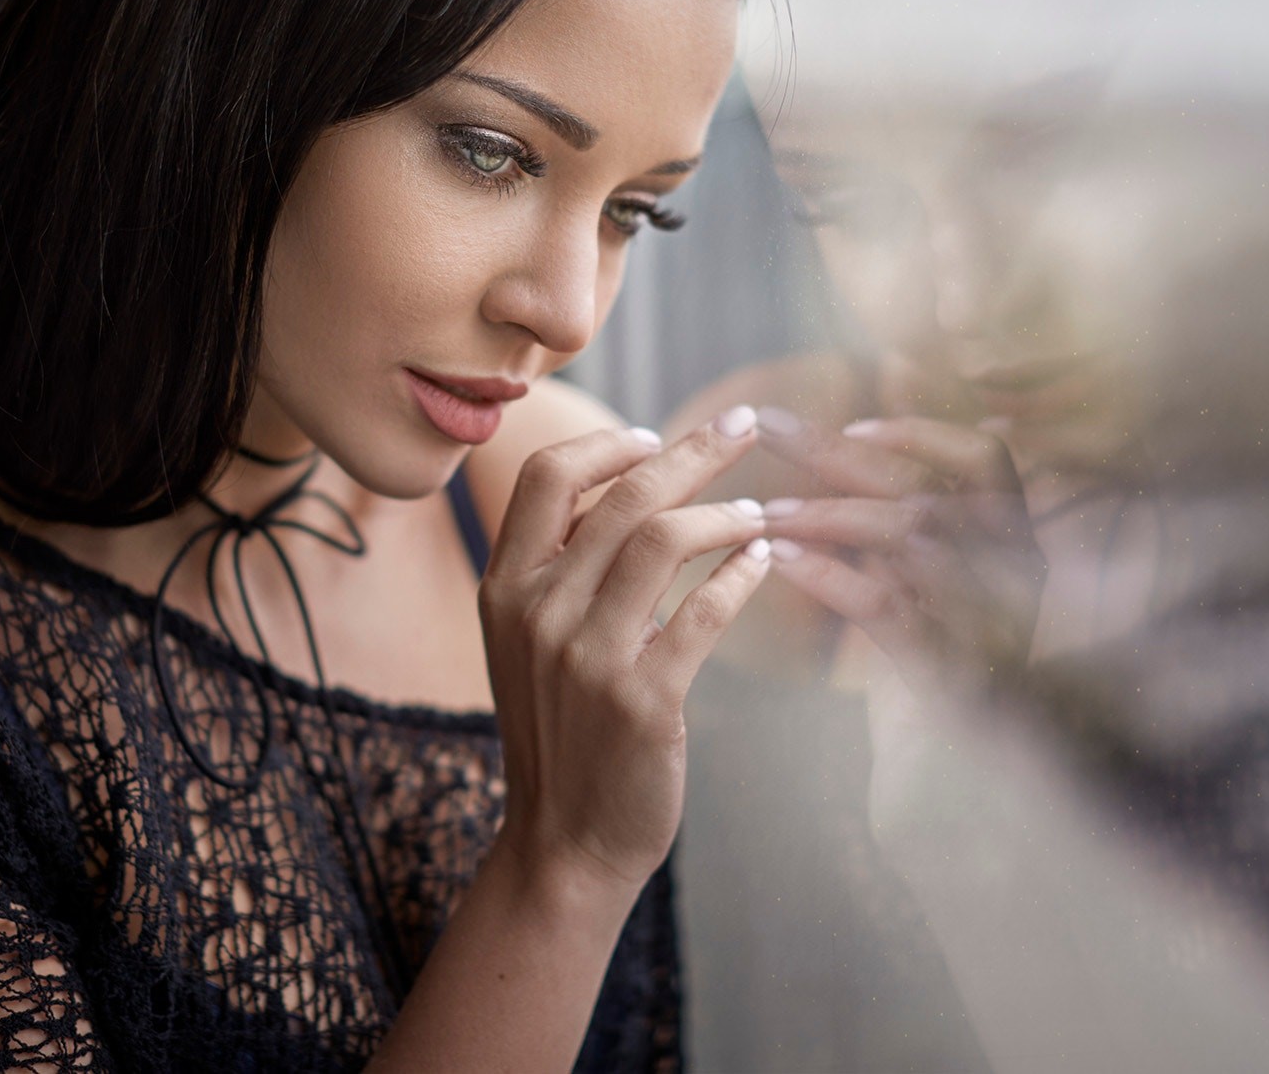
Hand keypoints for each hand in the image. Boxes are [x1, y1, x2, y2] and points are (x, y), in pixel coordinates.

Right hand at [480, 406, 774, 896]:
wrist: (563, 842)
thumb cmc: (560, 732)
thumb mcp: (529, 642)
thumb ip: (559, 570)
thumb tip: (623, 490)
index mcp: (503, 587)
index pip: (546, 474)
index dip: (607, 443)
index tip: (657, 437)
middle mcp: (538, 611)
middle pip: (623, 495)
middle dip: (693, 452)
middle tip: (741, 427)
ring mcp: (587, 655)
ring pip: (665, 539)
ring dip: (724, 513)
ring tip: (759, 513)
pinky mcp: (641, 699)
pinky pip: (704, 611)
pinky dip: (742, 574)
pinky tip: (765, 562)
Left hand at [750, 408, 1046, 696]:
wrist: (945, 796)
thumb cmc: (926, 684)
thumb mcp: (924, 592)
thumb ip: (901, 532)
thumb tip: (841, 455)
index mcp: (1014, 548)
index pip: (986, 458)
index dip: (921, 432)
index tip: (853, 422)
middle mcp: (1014, 578)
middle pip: (925, 486)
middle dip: (836, 453)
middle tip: (763, 425)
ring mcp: (987, 625)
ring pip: (908, 539)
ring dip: (823, 515)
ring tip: (760, 514)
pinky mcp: (950, 675)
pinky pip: (887, 608)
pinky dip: (830, 575)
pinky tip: (779, 561)